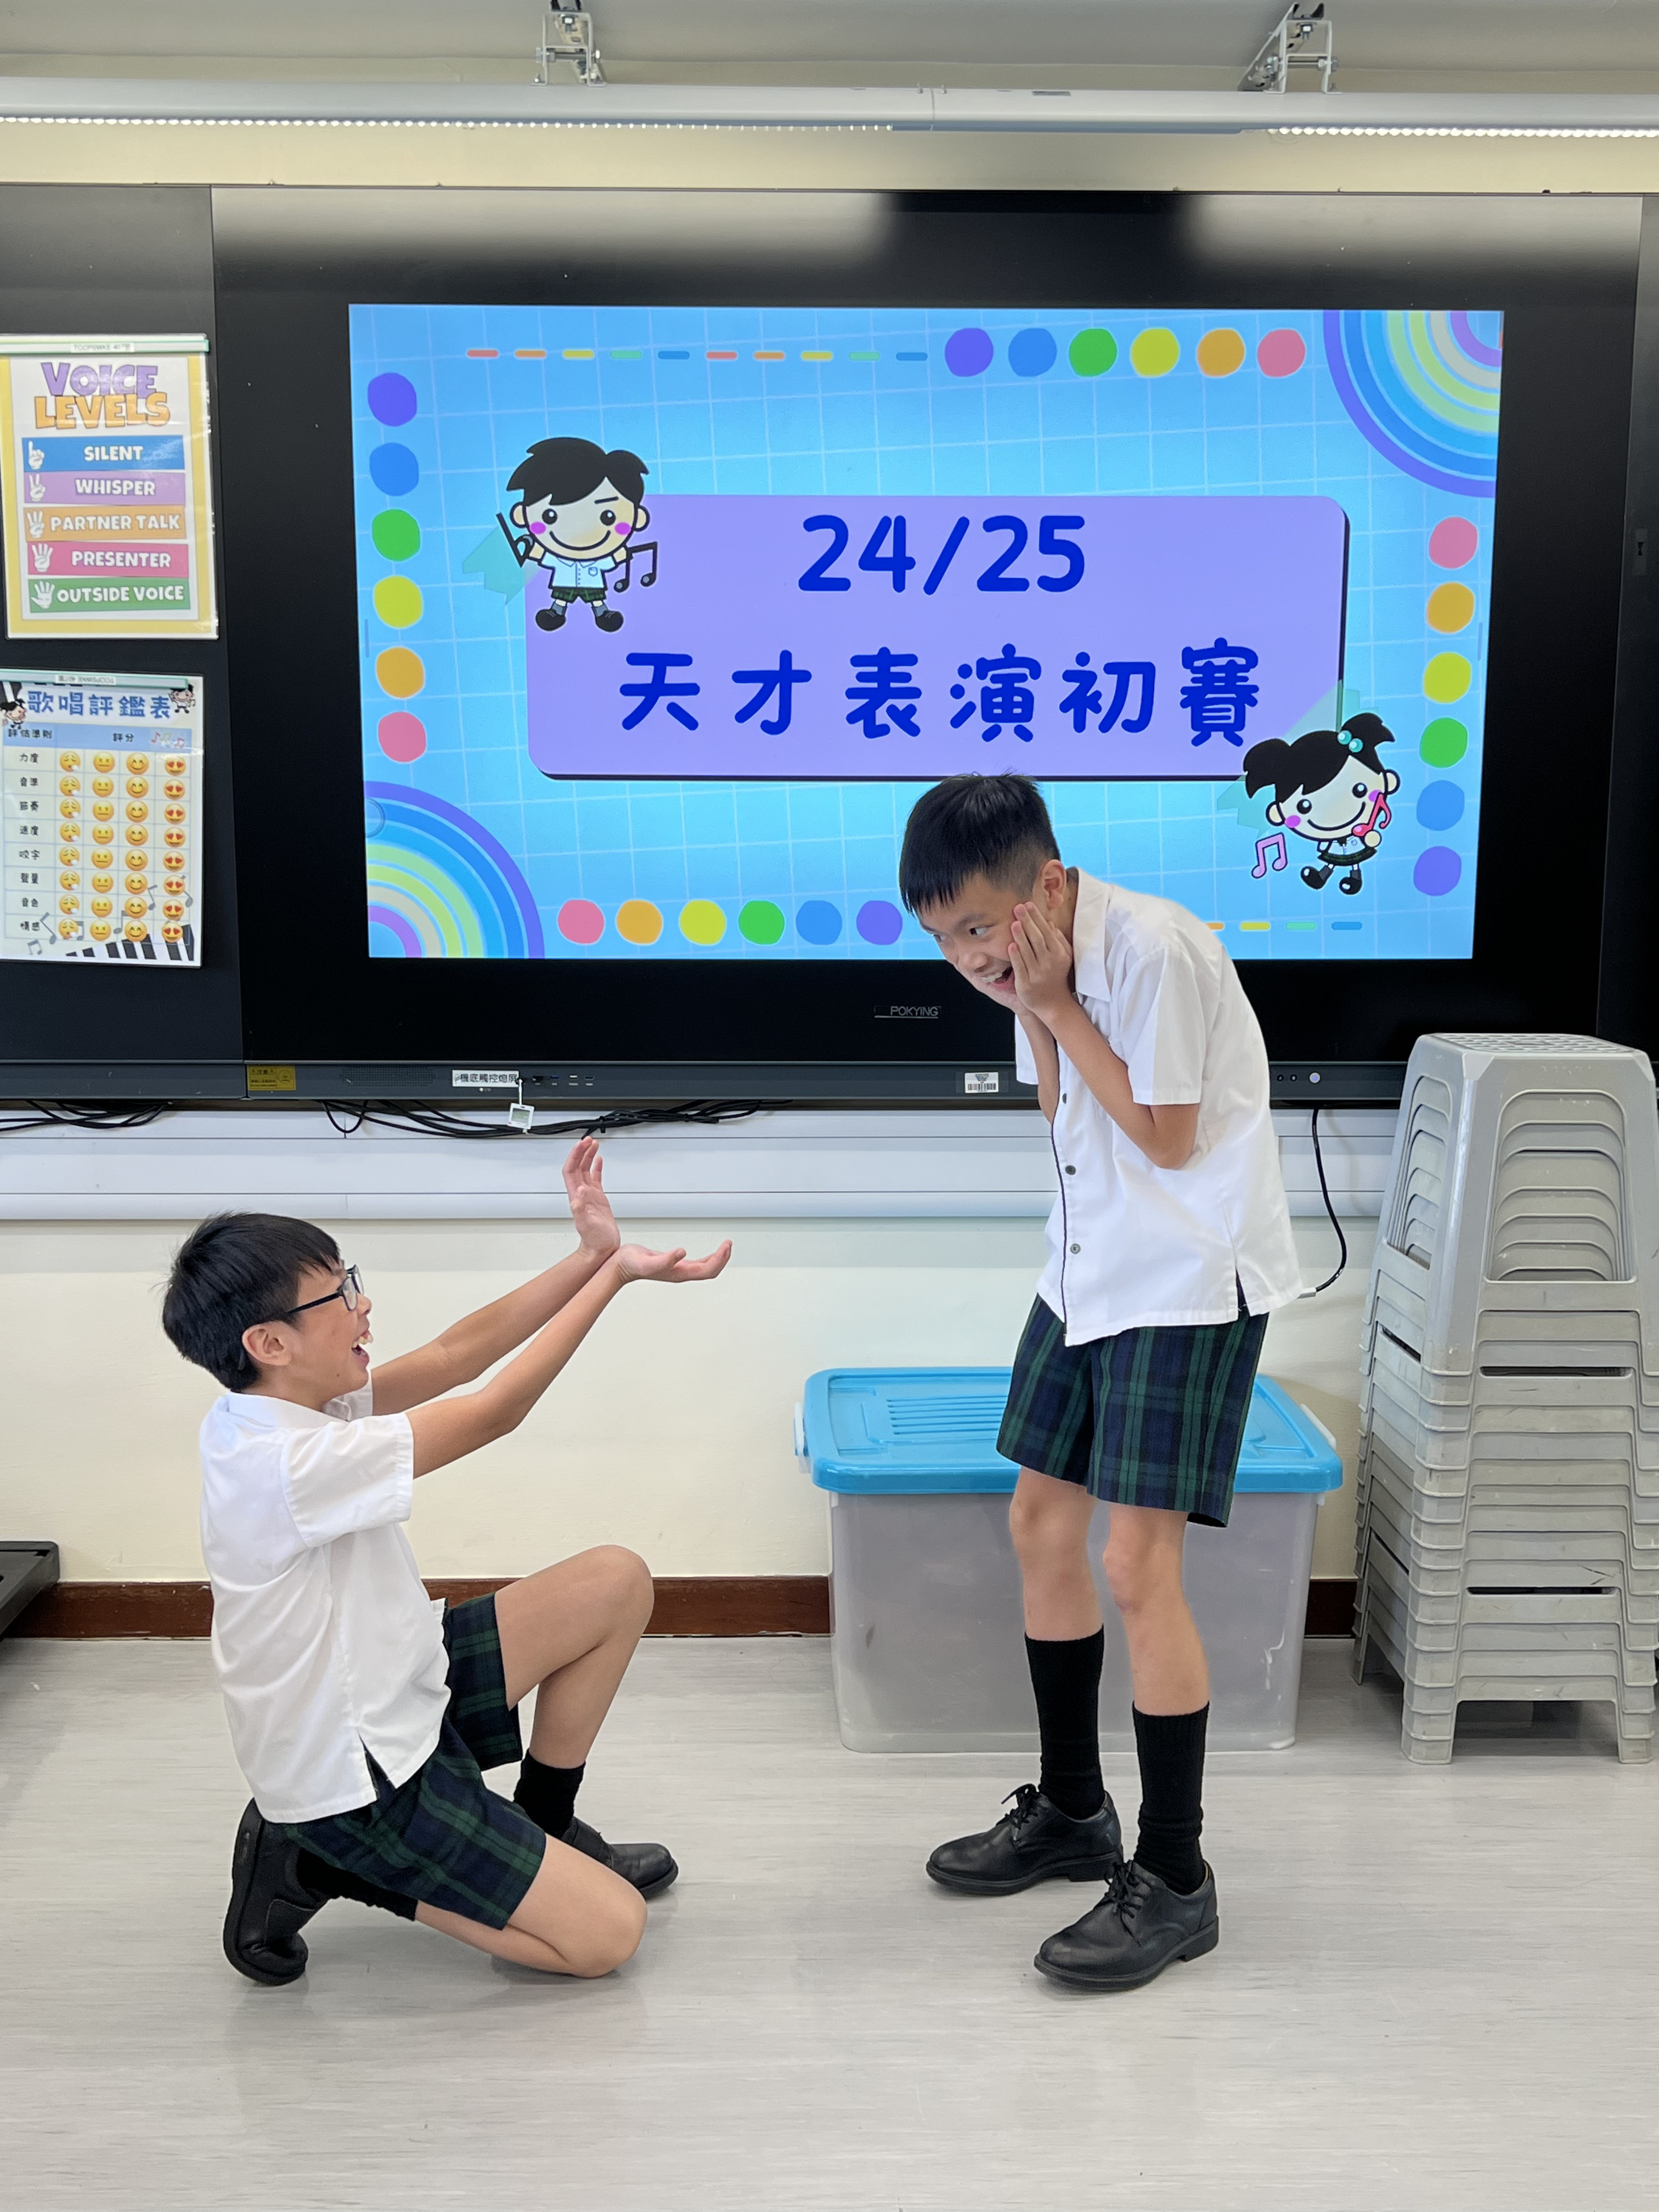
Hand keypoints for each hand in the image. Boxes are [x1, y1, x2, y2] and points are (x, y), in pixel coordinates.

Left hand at [563, 1138, 620, 1259]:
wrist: (601, 1248)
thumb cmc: (594, 1239)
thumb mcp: (587, 1224)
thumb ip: (581, 1208)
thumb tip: (580, 1191)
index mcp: (577, 1197)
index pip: (571, 1170)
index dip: (574, 1156)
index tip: (581, 1144)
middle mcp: (581, 1193)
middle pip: (577, 1166)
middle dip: (581, 1151)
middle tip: (588, 1139)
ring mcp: (589, 1195)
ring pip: (585, 1170)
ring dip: (587, 1156)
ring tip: (593, 1145)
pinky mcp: (598, 1198)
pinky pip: (596, 1178)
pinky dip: (597, 1167)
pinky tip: (599, 1160)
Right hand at [615, 1239, 732, 1284]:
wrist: (621, 1266)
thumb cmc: (631, 1264)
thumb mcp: (647, 1260)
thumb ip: (665, 1259)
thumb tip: (682, 1253)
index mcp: (678, 1274)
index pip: (707, 1270)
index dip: (719, 1260)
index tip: (725, 1246)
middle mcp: (681, 1273)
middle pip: (710, 1271)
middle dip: (722, 1258)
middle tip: (728, 1243)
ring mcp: (679, 1270)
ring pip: (705, 1268)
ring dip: (718, 1258)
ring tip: (725, 1246)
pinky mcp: (675, 1264)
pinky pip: (698, 1264)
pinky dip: (708, 1257)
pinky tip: (711, 1252)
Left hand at [1008, 901, 1075, 1023]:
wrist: (1053, 1003)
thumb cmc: (1057, 976)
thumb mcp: (1063, 957)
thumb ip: (1058, 939)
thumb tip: (1049, 922)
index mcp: (1059, 954)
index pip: (1047, 932)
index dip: (1037, 918)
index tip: (1028, 905)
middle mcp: (1049, 963)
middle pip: (1037, 939)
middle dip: (1027, 922)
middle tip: (1018, 908)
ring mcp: (1038, 974)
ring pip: (1028, 952)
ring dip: (1020, 936)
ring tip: (1014, 923)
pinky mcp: (1026, 984)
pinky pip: (1020, 968)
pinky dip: (1016, 957)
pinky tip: (1011, 945)